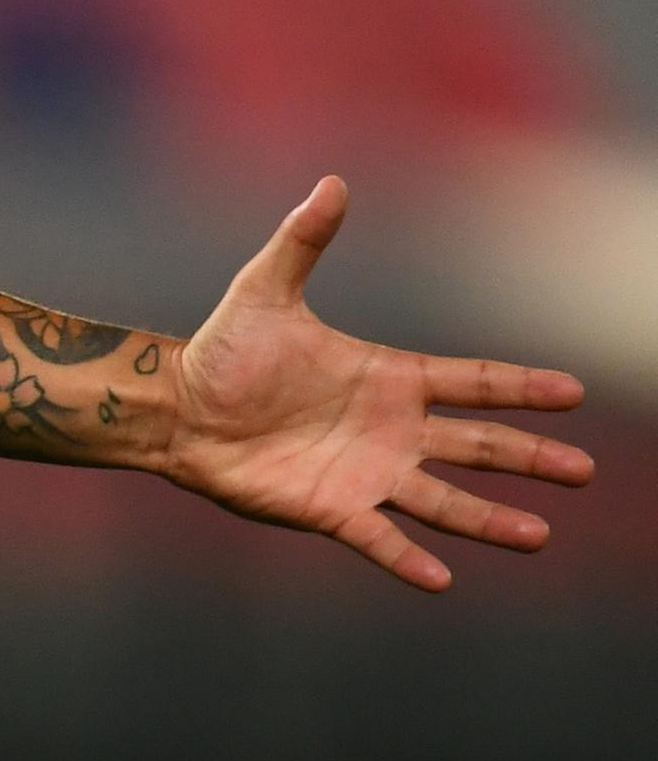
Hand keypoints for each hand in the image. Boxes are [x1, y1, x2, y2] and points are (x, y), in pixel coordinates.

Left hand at [163, 177, 590, 589]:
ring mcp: (366, 473)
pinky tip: (442, 579)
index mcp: (388, 378)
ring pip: (442, 500)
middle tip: (583, 471)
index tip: (571, 393)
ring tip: (539, 536)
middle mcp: (391, 430)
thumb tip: (333, 182)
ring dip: (490, 520)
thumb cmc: (225, 351)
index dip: (520, 388)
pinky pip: (378, 538)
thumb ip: (303, 241)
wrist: (177, 408)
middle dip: (529, 458)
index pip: (471, 383)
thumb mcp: (264, 290)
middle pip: (476, 445)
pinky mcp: (330, 509)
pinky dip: (408, 558)